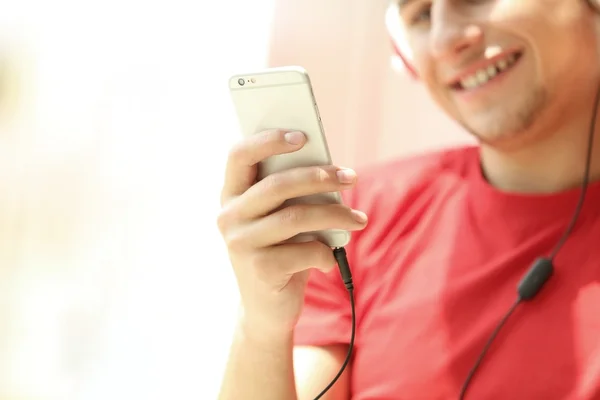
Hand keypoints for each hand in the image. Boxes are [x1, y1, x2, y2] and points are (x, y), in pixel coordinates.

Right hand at [217, 129, 367, 337]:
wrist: (266, 309)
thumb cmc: (279, 252)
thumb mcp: (279, 220)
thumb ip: (291, 195)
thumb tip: (330, 170)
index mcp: (231, 196)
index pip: (240, 155)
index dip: (269, 140)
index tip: (303, 135)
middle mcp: (229, 217)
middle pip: (278, 184)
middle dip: (321, 177)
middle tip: (352, 176)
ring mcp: (240, 245)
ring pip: (297, 217)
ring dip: (336, 214)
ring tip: (359, 219)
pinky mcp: (260, 270)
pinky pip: (306, 251)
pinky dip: (327, 253)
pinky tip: (330, 259)